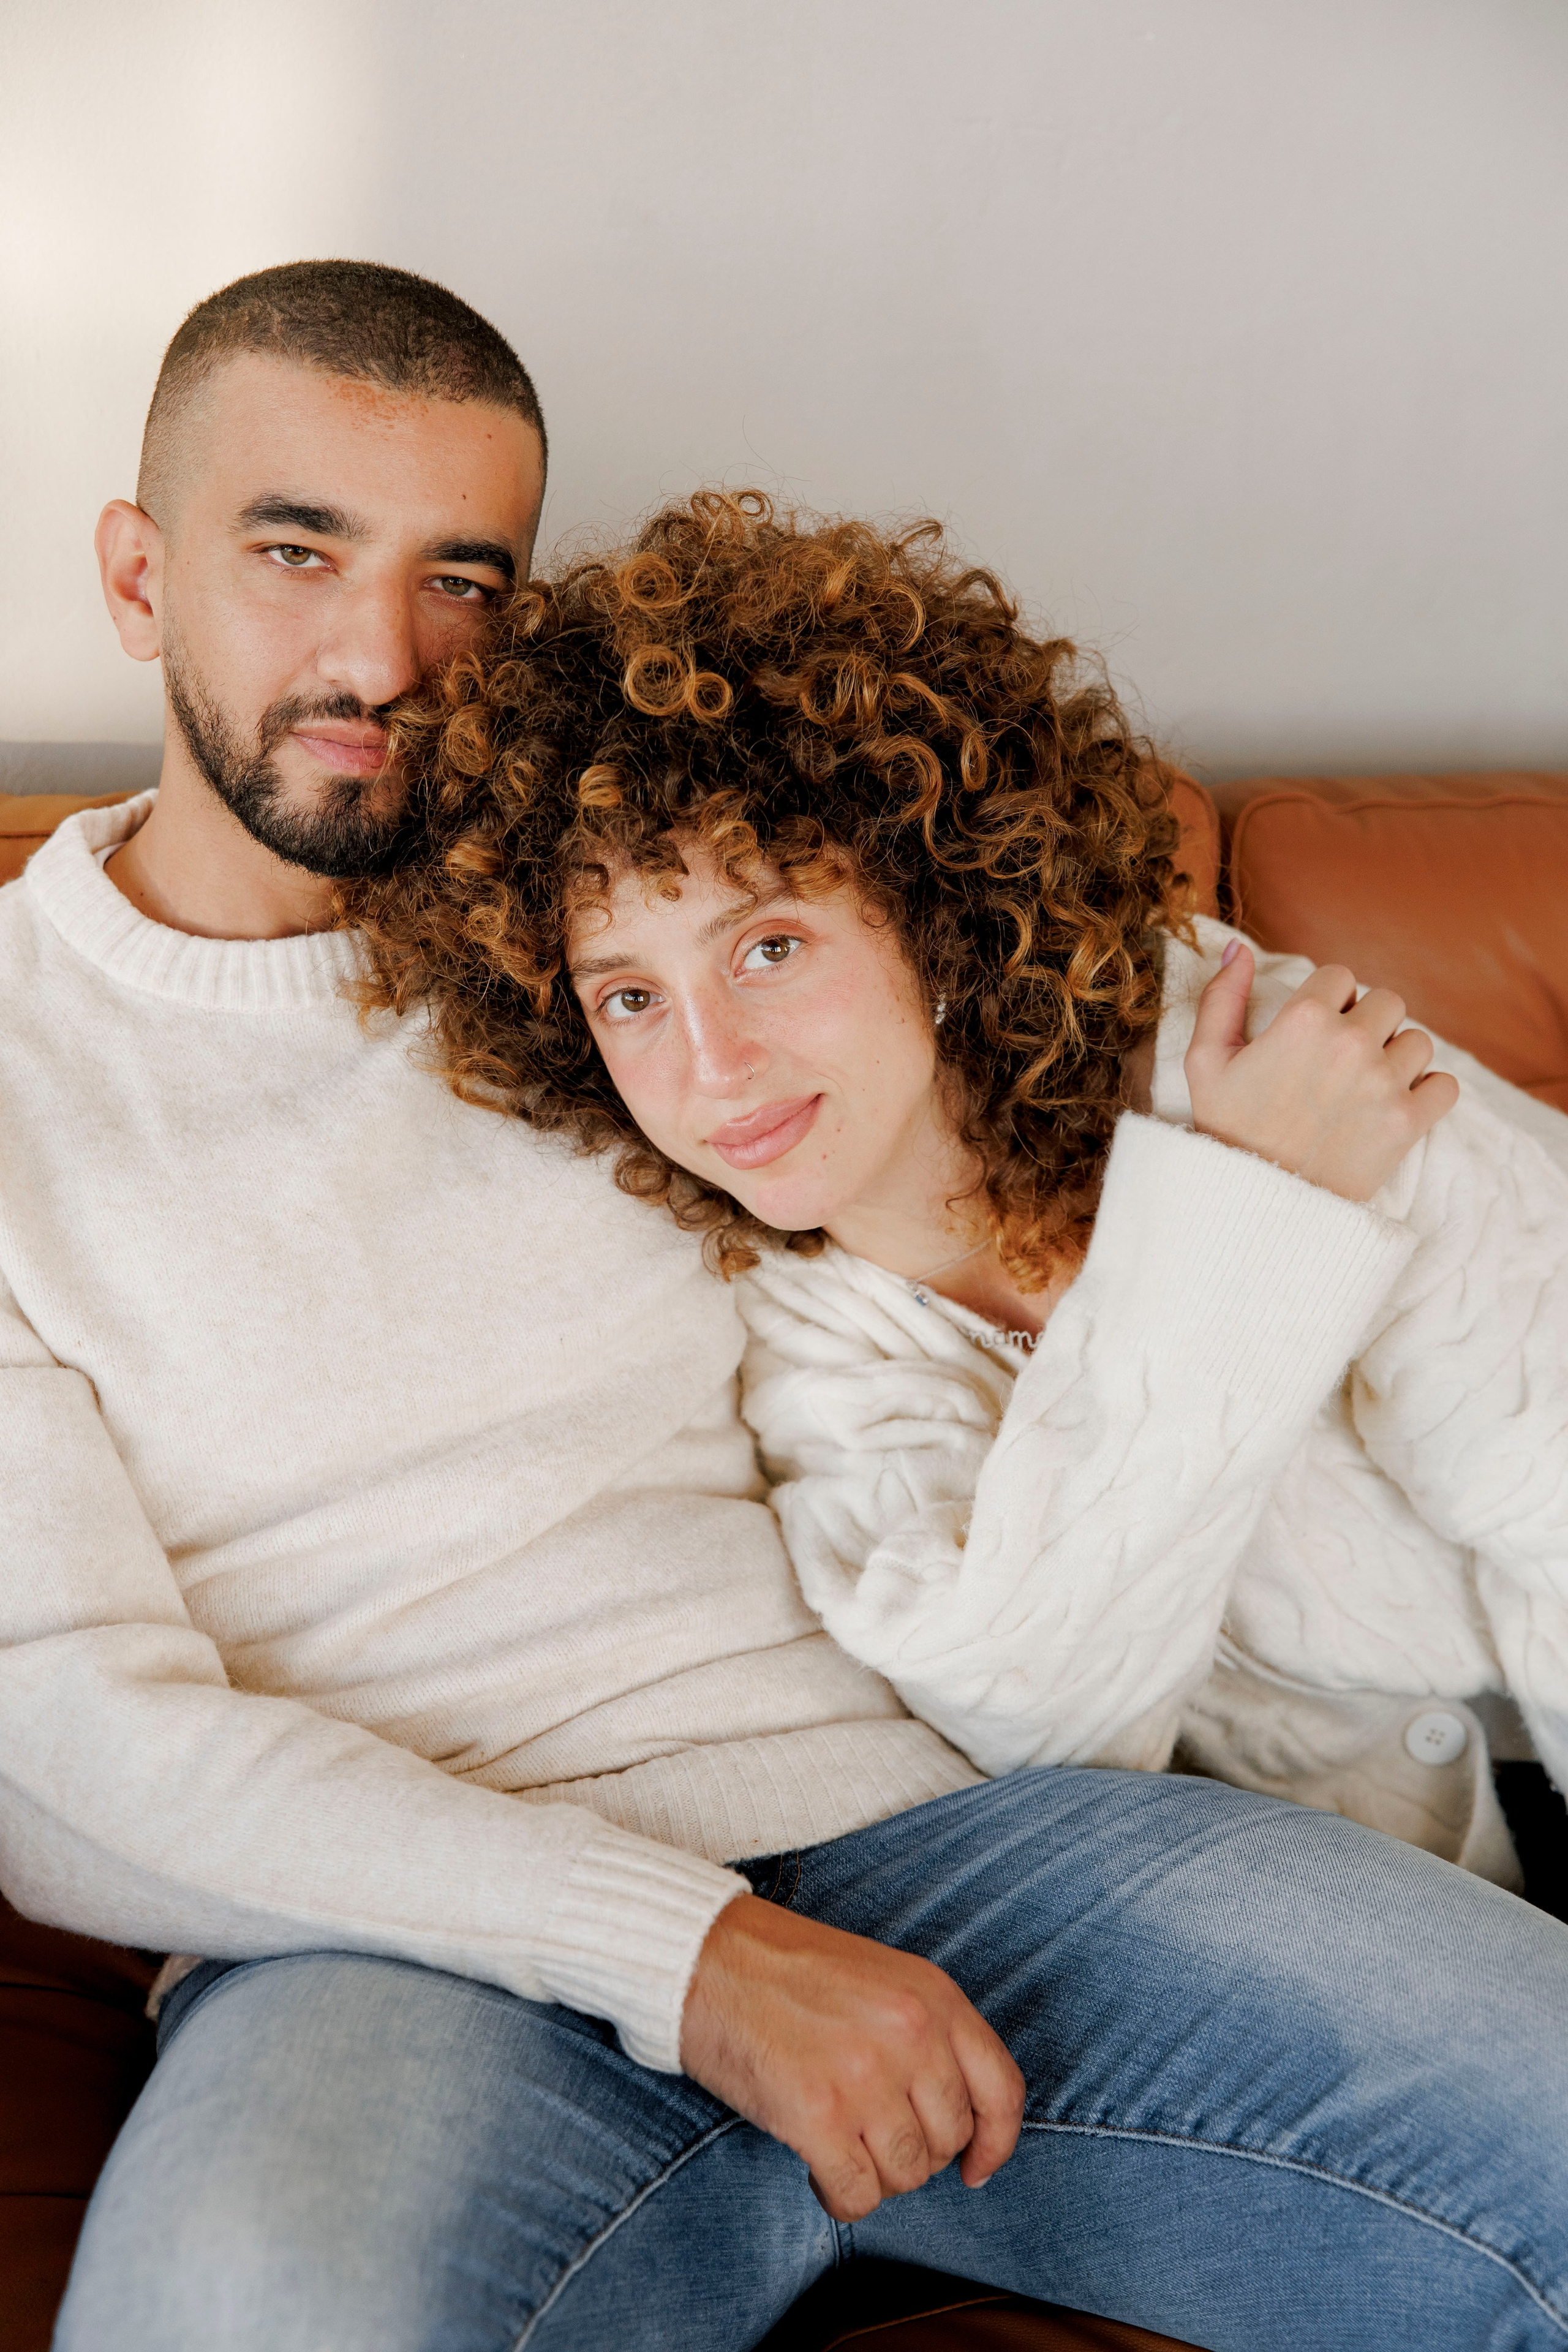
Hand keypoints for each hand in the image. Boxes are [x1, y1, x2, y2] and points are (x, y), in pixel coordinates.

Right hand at [679, 1893, 1024, 2220]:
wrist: (708, 1957)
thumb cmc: (788, 1970)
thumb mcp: (883, 1979)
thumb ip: (928, 2035)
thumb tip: (957, 2121)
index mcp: (933, 1996)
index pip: (1002, 2090)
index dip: (996, 2141)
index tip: (976, 2166)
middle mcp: (910, 2034)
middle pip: (949, 2141)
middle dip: (916, 2154)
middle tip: (873, 2136)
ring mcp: (865, 2076)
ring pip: (907, 2174)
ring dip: (877, 2176)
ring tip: (843, 2147)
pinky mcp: (817, 2116)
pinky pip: (858, 2195)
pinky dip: (841, 2197)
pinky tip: (818, 2170)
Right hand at [1185, 941, 1458, 1202]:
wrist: (1252, 1205)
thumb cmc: (1227, 1130)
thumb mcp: (1205, 1060)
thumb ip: (1222, 996)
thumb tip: (1240, 946)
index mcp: (1303, 1018)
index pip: (1340, 976)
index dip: (1328, 1000)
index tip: (1314, 1030)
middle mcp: (1350, 1044)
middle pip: (1388, 1001)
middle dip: (1367, 1023)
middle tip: (1341, 1060)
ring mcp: (1383, 1084)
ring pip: (1419, 1041)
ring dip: (1398, 1057)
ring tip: (1366, 1085)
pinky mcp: (1406, 1123)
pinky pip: (1445, 1085)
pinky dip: (1428, 1092)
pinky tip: (1395, 1104)